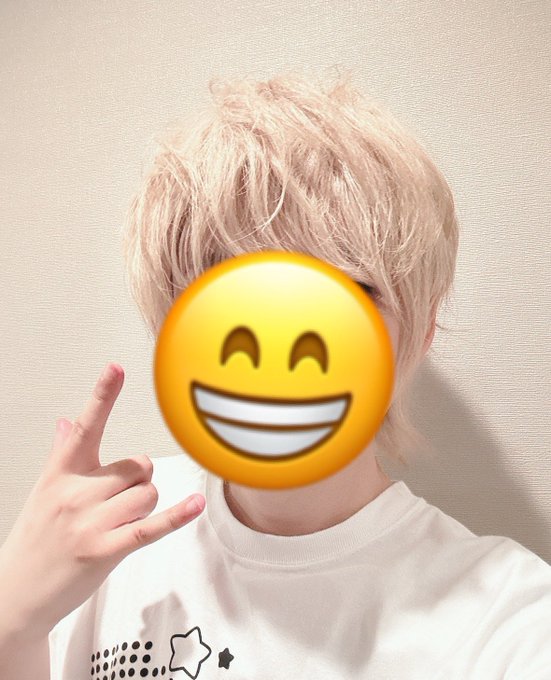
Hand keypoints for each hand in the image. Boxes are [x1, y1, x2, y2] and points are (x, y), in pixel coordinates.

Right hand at [0, 363, 204, 639]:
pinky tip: (196, 504)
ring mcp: (89, 522)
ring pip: (148, 494)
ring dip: (146, 506)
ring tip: (120, 522)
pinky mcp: (104, 551)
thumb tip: (65, 420)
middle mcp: (75, 492)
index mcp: (61, 472)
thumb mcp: (44, 490)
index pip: (84, 426)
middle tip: (118, 502)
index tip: (116, 368)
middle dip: (139, 482)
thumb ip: (61, 452)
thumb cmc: (35, 538)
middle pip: (138, 467)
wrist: (16, 594)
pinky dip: (177, 516)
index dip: (102, 395)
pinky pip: (150, 526)